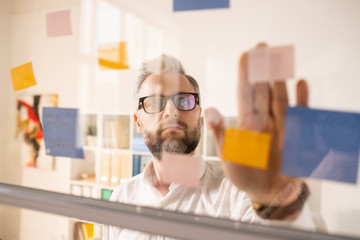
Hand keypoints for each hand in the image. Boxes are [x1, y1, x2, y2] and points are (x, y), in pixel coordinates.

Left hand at [204, 43, 308, 203]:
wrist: (267, 192)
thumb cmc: (245, 174)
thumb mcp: (229, 155)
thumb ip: (221, 132)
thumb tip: (209, 109)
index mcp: (246, 123)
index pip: (245, 93)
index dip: (246, 73)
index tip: (246, 54)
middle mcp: (264, 120)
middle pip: (263, 90)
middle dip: (263, 68)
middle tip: (263, 46)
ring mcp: (281, 125)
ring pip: (280, 97)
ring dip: (280, 78)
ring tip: (279, 59)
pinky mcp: (296, 134)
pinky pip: (300, 114)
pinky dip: (302, 99)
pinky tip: (300, 82)